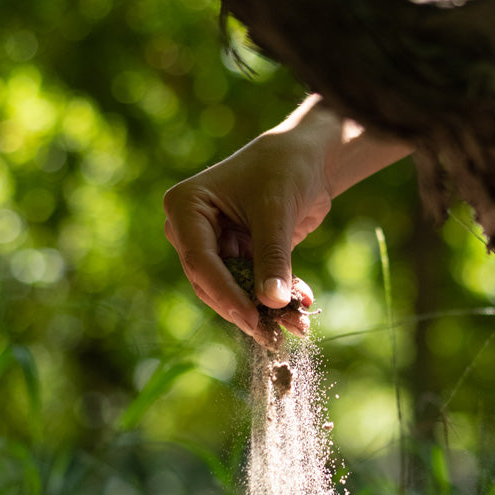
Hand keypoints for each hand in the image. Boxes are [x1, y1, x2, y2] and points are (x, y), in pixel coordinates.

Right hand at [163, 126, 330, 339]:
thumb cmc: (284, 169)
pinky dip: (277, 298)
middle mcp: (193, 230)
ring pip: (234, 290)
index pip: (200, 261)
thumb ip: (272, 257)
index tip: (252, 320)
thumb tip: (272, 302)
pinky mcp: (241, 255)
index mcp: (186, 208)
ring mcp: (217, 245)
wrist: (308, 158)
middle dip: (246, 309)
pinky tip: (302, 307)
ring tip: (298, 325)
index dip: (225, 294)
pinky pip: (254, 285)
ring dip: (266, 310)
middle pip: (212, 283)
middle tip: (273, 336)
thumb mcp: (276, 212)